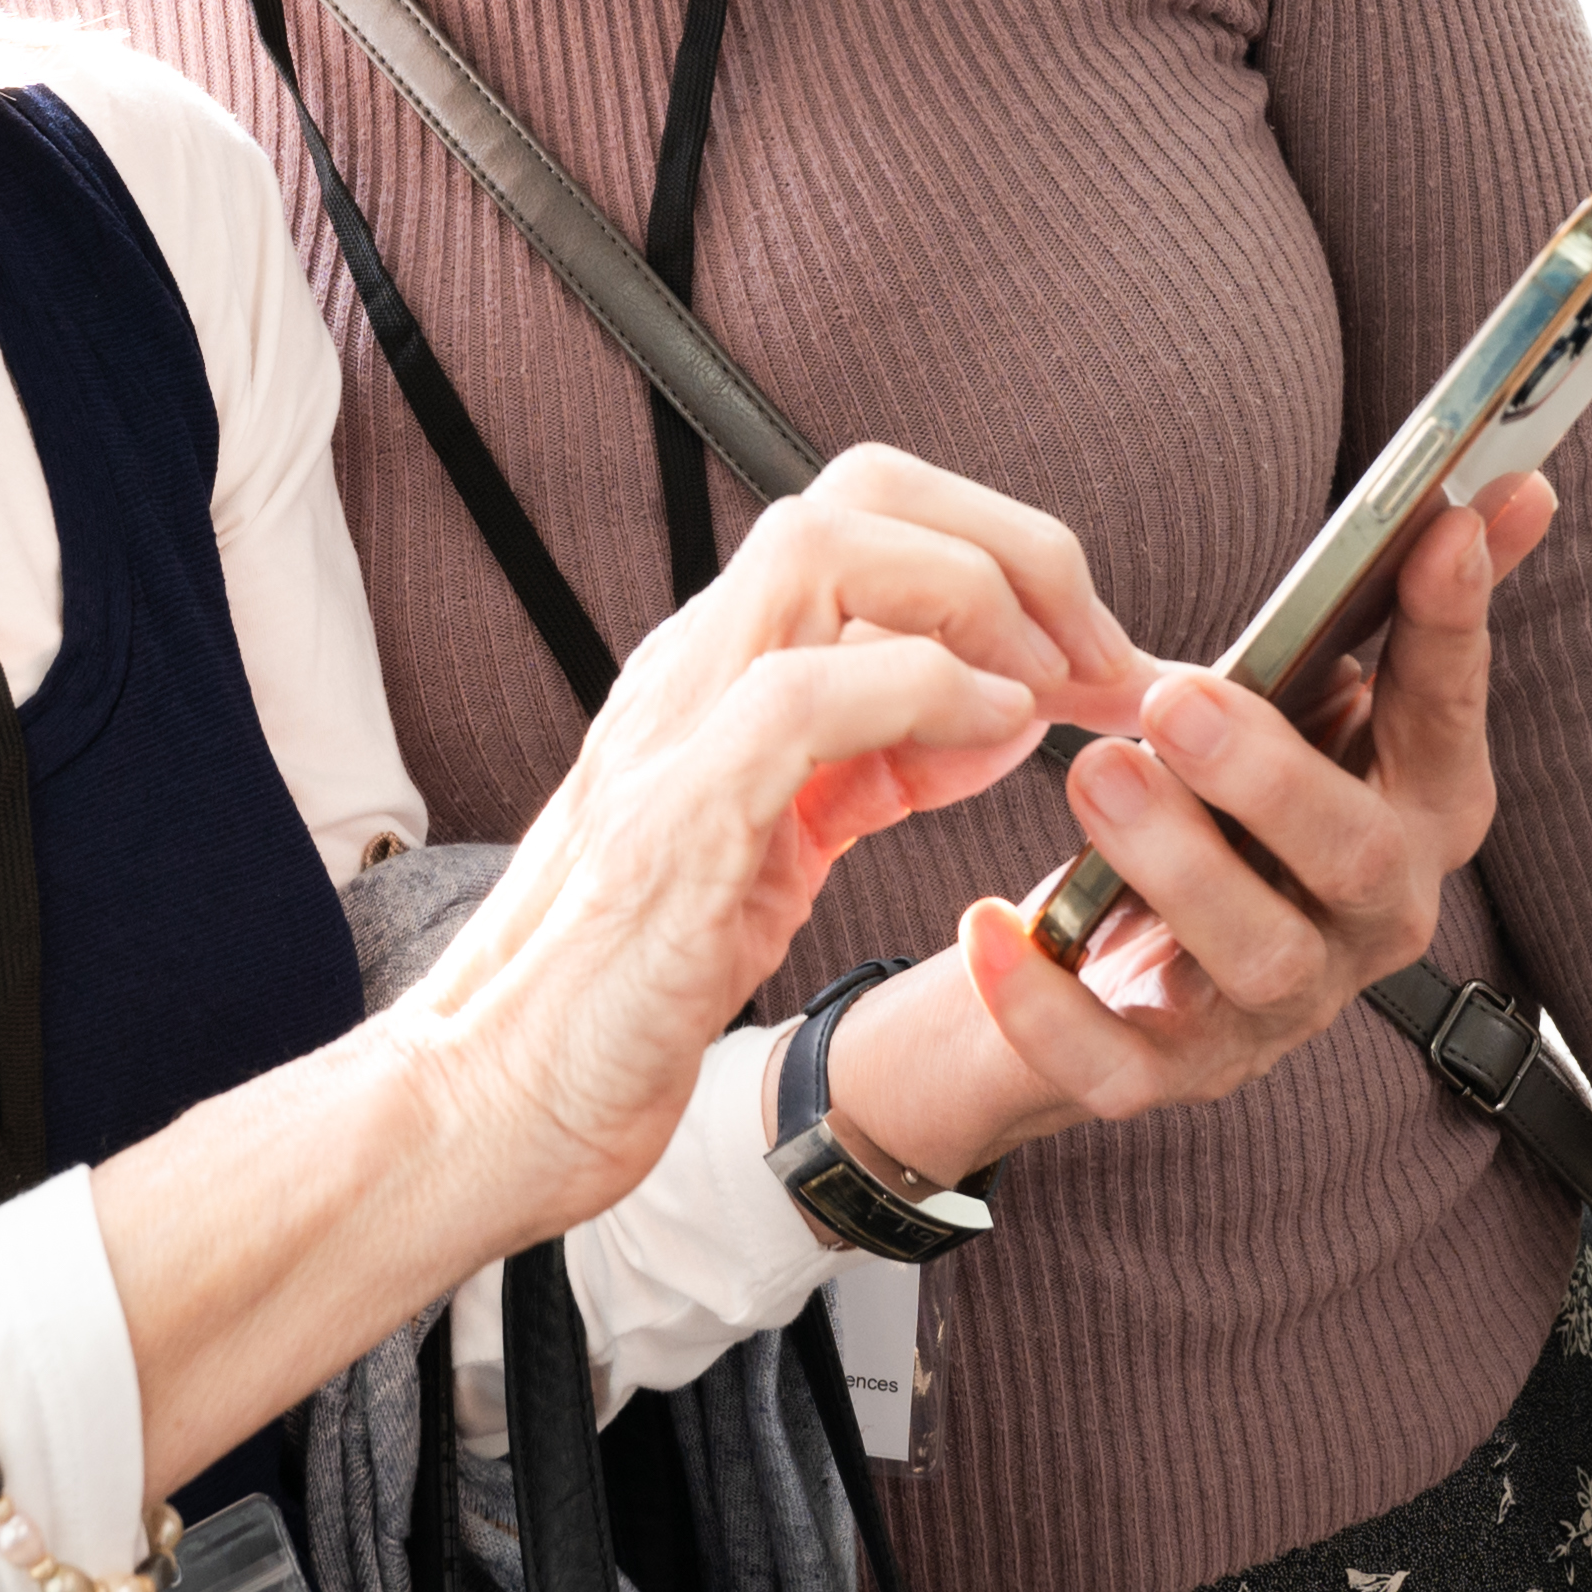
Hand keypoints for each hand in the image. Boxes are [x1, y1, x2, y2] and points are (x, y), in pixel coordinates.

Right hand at [397, 448, 1120, 1226]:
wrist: (490, 1103)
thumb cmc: (625, 993)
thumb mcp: (774, 843)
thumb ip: (875, 760)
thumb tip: (997, 707)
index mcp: (718, 671)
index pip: (867, 509)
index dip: (1005, 551)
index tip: (1093, 654)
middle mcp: (691, 671)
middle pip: (861, 488)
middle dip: (1013, 544)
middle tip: (1100, 656)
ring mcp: (673, 735)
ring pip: (824, 545)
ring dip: (976, 597)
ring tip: (1055, 692)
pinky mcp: (675, 826)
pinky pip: (806, 694)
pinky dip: (923, 694)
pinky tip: (992, 746)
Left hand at [824, 477, 1554, 1179]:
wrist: (1104, 962)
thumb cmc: (1222, 807)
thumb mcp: (1296, 700)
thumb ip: (1391, 607)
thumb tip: (1503, 484)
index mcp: (1413, 818)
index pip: (1448, 725)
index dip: (1453, 633)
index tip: (1436, 531)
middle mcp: (1366, 924)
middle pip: (1360, 863)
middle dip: (1275, 776)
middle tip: (1177, 698)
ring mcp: (1273, 1011)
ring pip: (1257, 960)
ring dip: (1177, 865)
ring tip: (1093, 772)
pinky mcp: (1169, 1074)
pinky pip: (1116, 1066)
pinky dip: (1048, 1005)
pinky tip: (990, 921)